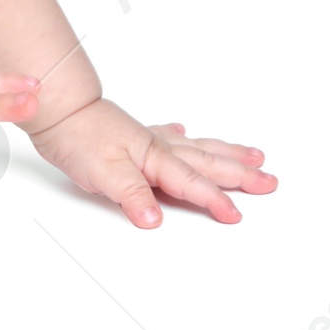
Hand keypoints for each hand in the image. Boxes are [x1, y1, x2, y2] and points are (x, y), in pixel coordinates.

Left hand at [27, 96, 276, 226]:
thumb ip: (132, 196)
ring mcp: (148, 138)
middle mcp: (158, 147)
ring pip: (197, 147)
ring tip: (253, 156)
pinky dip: (182, 135)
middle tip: (270, 182)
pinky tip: (184, 130)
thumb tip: (155, 220)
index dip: (215, 202)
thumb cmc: (79, 138)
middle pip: (208, 162)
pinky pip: (168, 135)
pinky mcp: (133, 134)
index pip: (192, 184)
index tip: (237, 216)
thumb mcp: (104, 173)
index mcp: (156, 159)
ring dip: (225, 153)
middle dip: (241, 174)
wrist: (58, 109)